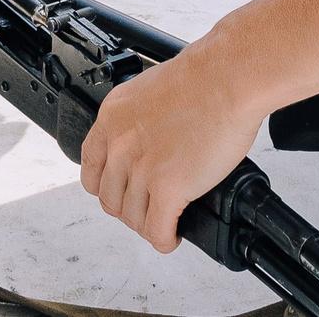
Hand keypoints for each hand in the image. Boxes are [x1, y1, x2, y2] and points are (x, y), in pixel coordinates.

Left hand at [79, 45, 265, 252]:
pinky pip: (157, 230)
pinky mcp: (168, 188)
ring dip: (149, 225)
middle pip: (109, 198)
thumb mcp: (151, 93)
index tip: (122, 191)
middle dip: (129, 208)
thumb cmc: (204, 77)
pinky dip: (165, 239)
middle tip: (149, 208)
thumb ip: (140, 122)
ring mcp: (142, 169)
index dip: (106, 186)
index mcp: (112, 118)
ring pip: (132, 218)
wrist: (228, 78)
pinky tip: (175, 235)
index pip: (90, 168)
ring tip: (166, 222)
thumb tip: (150, 144)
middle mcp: (120, 144)